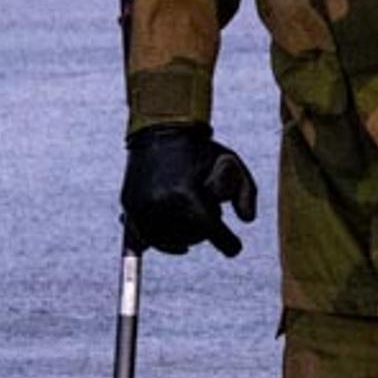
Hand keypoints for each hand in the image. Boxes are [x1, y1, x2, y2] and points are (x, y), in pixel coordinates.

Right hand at [123, 126, 257, 256]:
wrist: (161, 129)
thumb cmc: (200, 149)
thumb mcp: (231, 163)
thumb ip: (246, 192)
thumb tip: (248, 220)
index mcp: (186, 194)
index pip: (212, 232)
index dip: (228, 243)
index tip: (234, 247)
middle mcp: (161, 204)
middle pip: (191, 238)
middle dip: (204, 231)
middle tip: (210, 215)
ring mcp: (142, 207)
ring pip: (168, 243)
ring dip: (184, 238)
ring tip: (193, 222)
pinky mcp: (130, 206)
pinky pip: (146, 238)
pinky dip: (162, 242)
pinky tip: (178, 244)